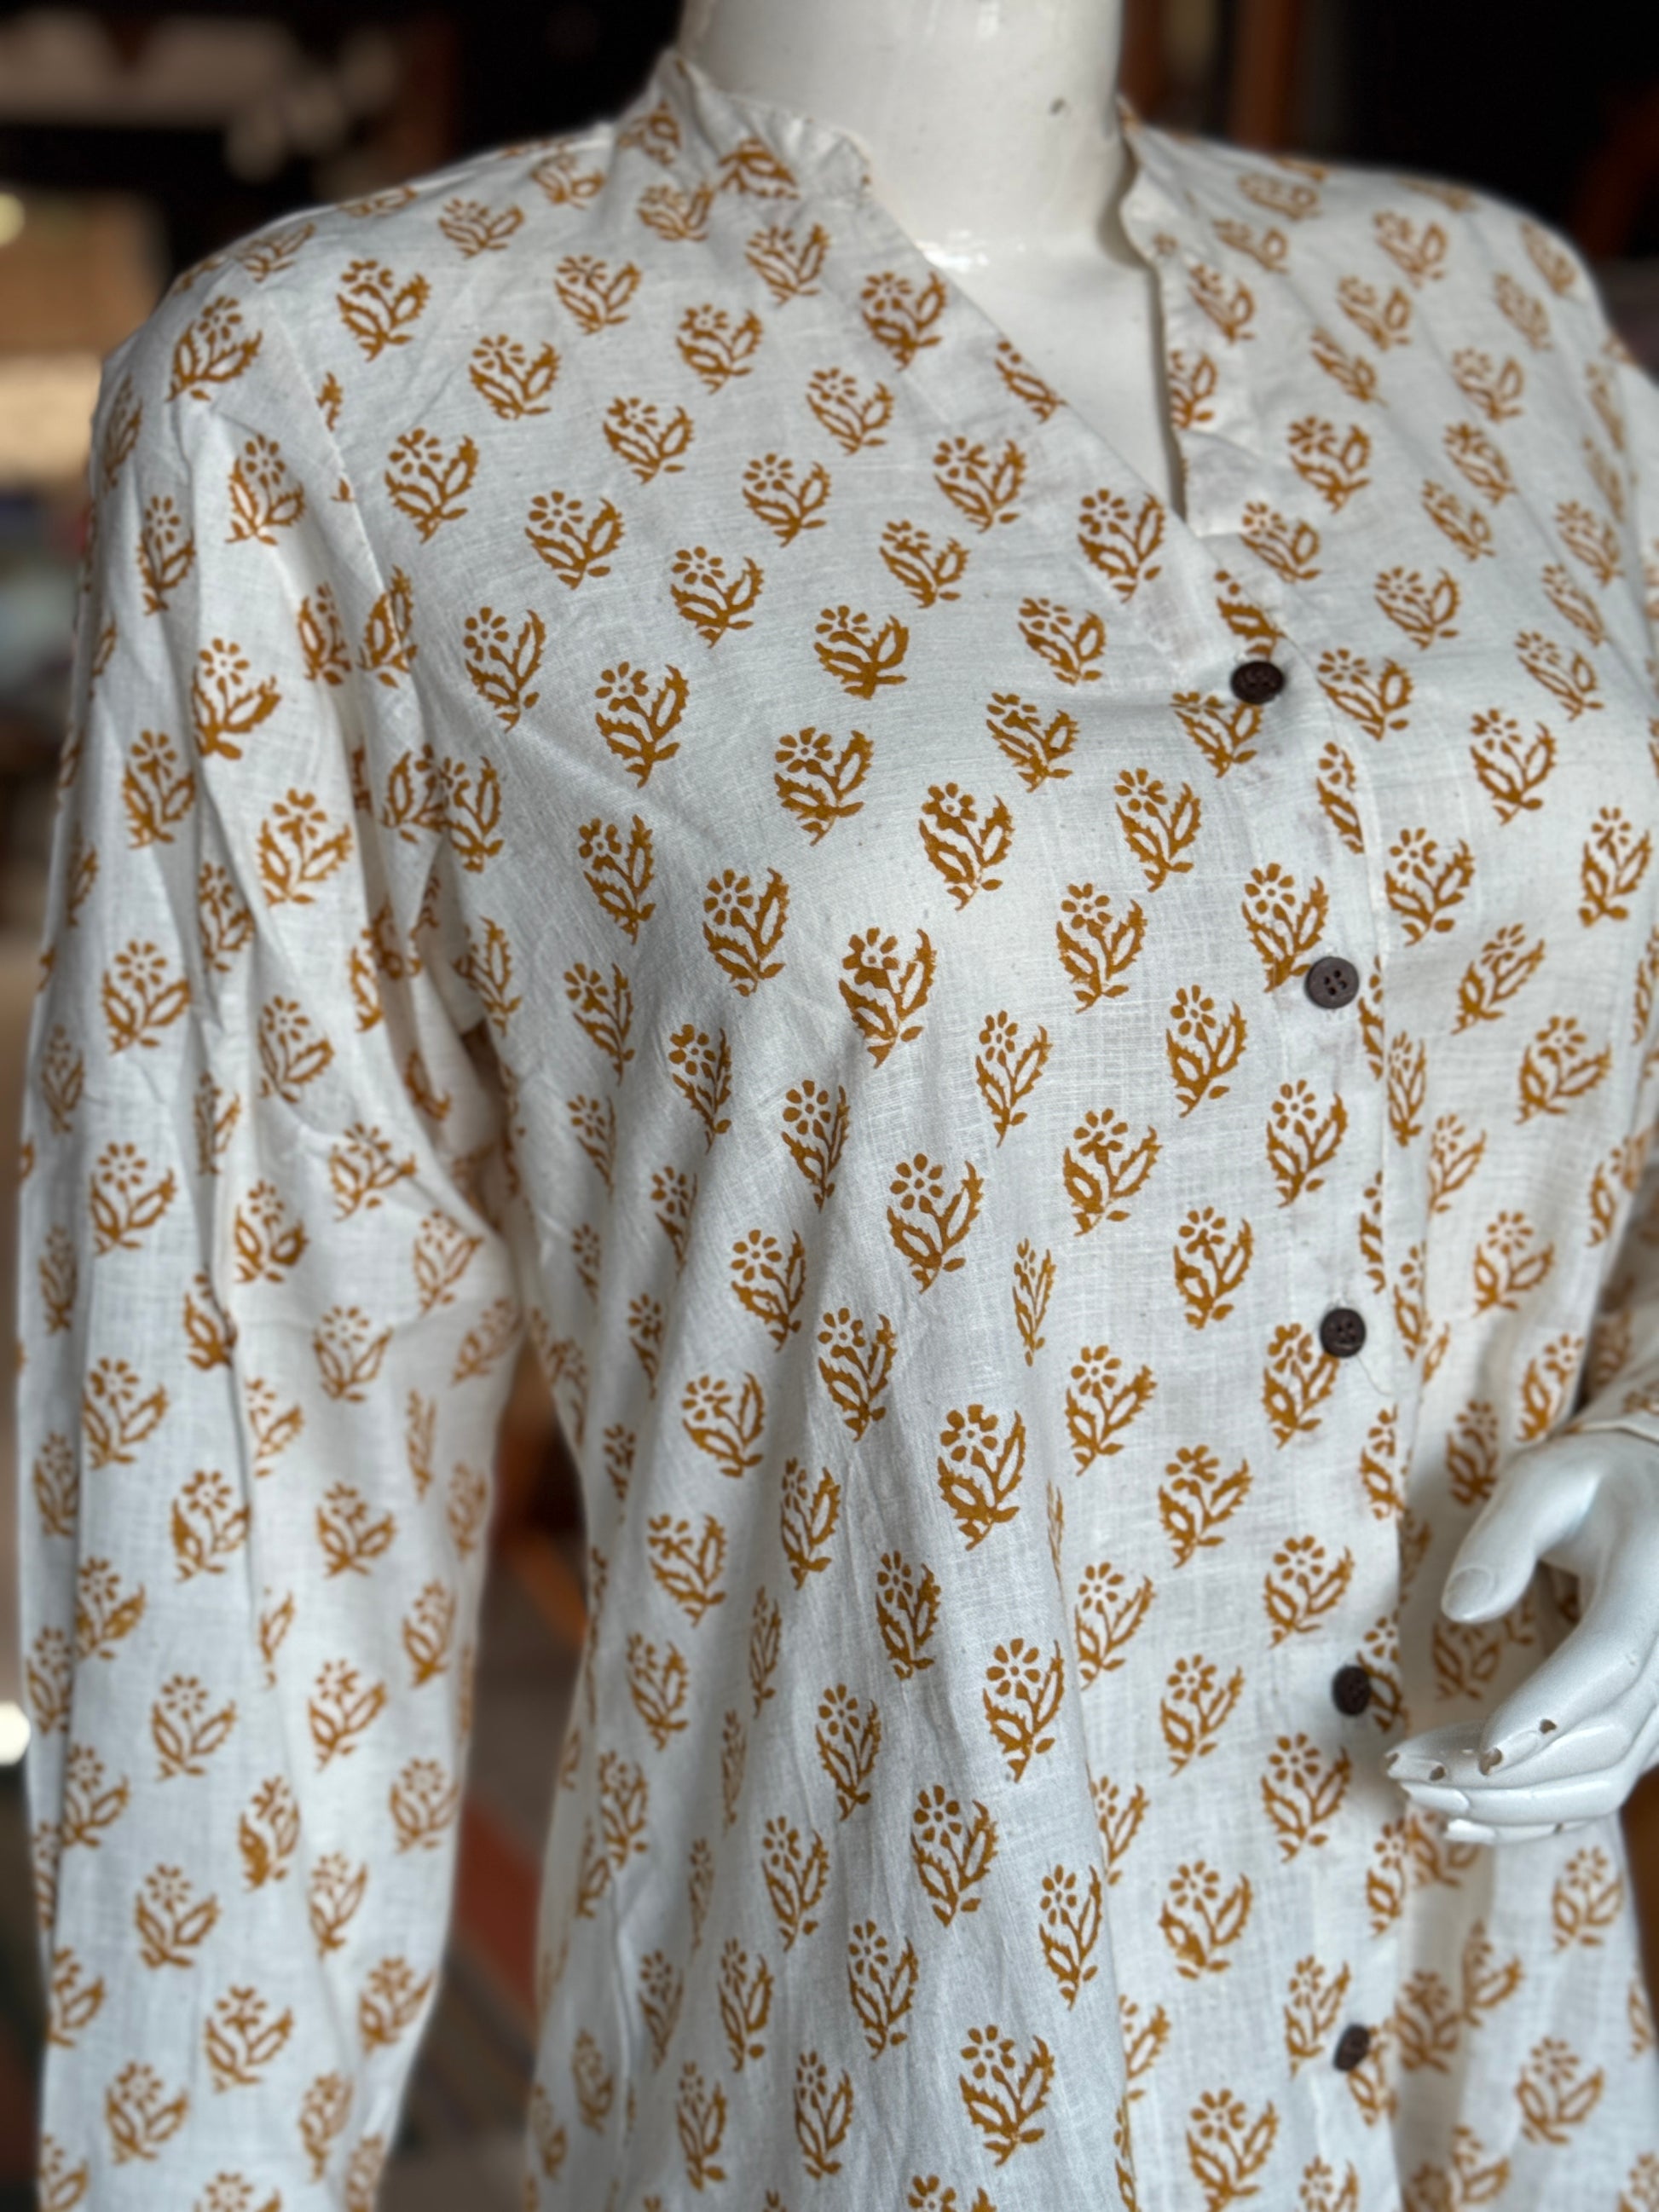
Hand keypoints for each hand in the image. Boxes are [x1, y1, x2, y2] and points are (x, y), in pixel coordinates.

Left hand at [1385, 1427, 1658, 1843]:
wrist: (1654, 1510)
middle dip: (1507, 1771)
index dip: (1550, 1709)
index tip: (1481, 1750)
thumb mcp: (1544, 1481)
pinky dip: (1532, 1817)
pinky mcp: (1644, 1733)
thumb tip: (1459, 1609)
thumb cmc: (1591, 1488)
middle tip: (1407, 1769)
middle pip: (1603, 1737)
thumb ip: (1505, 1535)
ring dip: (1509, 1804)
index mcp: (1655, 1580)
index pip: (1612, 1657)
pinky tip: (1459, 1820)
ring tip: (1415, 1790)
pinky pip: (1597, 1789)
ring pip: (1601, 1779)